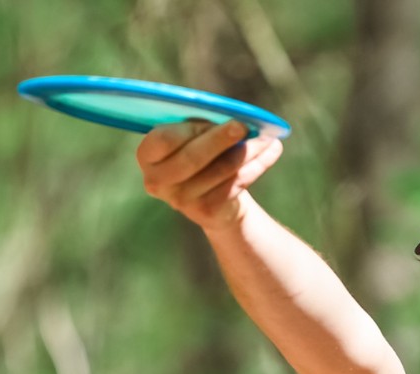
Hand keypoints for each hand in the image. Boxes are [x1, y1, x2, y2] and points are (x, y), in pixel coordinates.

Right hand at [137, 119, 282, 229]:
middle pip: (192, 158)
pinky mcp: (207, 212)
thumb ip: (201, 124)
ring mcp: (182, 201)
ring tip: (267, 136)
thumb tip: (231, 115)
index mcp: (147, 156)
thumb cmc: (199, 153)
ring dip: (248, 150)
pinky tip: (273, 150)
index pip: (164, 139)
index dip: (190, 128)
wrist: (212, 199)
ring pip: (221, 170)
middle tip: (243, 125)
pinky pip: (237, 184)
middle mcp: (158, 182)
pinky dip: (257, 164)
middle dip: (220, 139)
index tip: (212, 117)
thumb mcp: (191, 135)